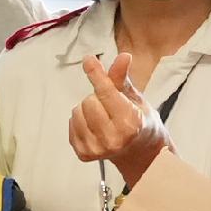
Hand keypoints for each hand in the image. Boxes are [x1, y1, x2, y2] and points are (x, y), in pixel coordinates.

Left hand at [68, 55, 164, 187]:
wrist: (139, 152)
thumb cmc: (138, 121)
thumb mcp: (135, 98)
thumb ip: (123, 79)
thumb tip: (123, 56)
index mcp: (130, 123)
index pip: (106, 93)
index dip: (96, 74)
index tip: (88, 60)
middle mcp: (113, 139)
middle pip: (88, 101)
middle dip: (97, 98)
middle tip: (110, 107)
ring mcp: (97, 149)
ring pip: (77, 112)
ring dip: (87, 110)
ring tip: (103, 118)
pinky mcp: (84, 154)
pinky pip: (71, 124)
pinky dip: (80, 122)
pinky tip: (95, 127)